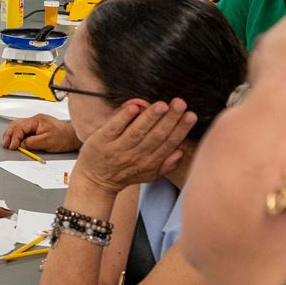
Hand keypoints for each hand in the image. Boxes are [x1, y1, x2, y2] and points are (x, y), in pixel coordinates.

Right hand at [1, 114, 80, 153]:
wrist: (73, 136)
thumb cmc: (64, 138)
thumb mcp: (47, 142)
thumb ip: (31, 143)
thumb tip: (20, 144)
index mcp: (37, 120)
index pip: (20, 128)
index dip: (14, 138)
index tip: (13, 146)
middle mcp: (35, 119)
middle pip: (16, 124)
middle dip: (9, 134)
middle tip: (6, 144)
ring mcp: (35, 121)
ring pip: (17, 125)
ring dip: (11, 134)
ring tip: (8, 143)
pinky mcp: (37, 126)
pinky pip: (22, 128)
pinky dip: (17, 134)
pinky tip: (15, 140)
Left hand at [73, 98, 195, 193]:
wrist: (95, 181)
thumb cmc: (124, 174)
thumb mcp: (149, 174)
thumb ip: (166, 164)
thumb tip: (181, 151)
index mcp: (150, 162)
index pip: (169, 143)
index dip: (181, 129)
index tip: (191, 115)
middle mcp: (135, 155)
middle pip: (156, 136)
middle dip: (170, 119)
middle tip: (180, 103)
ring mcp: (117, 148)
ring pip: (137, 132)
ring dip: (150, 117)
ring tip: (162, 105)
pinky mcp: (101, 142)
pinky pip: (114, 129)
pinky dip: (123, 118)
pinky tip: (134, 107)